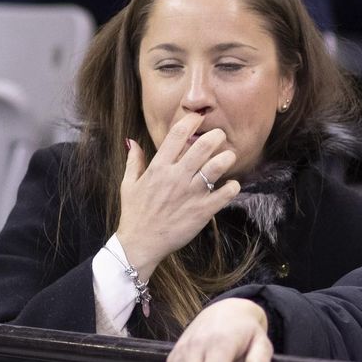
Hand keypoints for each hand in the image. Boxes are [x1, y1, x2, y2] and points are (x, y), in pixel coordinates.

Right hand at [115, 115, 239, 277]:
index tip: (198, 118)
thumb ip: (134, 161)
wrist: (141, 243)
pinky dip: (233, 186)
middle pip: (202, 146)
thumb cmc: (134, 214)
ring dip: (227, 158)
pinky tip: (232, 185)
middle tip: (220, 135)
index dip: (191, 121)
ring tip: (229, 157)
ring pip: (216, 167)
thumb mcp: (128, 184)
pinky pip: (225, 194)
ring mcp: (190, 194)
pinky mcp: (202, 211)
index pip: (177, 135)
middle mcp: (176, 177)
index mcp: (158, 167)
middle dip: (216, 136)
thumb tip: (132, 141)